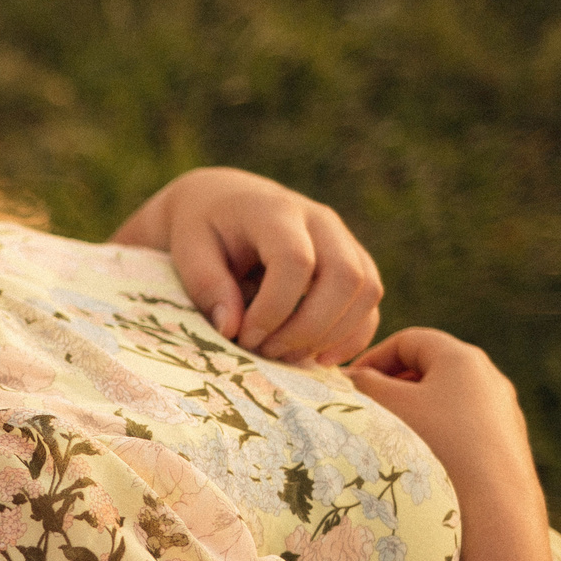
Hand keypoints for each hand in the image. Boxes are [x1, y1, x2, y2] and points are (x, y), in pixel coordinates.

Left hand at [110, 167, 382, 363]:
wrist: (225, 201)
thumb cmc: (202, 229)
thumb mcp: (188, 251)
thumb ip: (208, 286)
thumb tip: (232, 328)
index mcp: (274, 211)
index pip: (294, 261)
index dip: (273, 309)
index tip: (243, 337)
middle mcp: (319, 220)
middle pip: (344, 276)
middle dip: (309, 328)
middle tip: (268, 352)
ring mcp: (343, 239)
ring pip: (366, 290)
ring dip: (333, 335)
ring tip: (287, 357)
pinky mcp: (355, 261)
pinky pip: (371, 301)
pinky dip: (354, 335)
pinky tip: (320, 359)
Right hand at [345, 328, 544, 519]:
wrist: (494, 507)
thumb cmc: (438, 446)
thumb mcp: (391, 408)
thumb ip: (364, 384)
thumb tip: (349, 376)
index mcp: (463, 357)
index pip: (409, 341)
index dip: (373, 358)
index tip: (350, 385)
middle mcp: (489, 377)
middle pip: (430, 368)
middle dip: (393, 386)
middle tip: (367, 411)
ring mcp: (502, 411)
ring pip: (447, 400)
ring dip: (415, 412)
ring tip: (392, 439)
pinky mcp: (507, 442)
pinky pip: (464, 426)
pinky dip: (439, 433)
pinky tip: (425, 460)